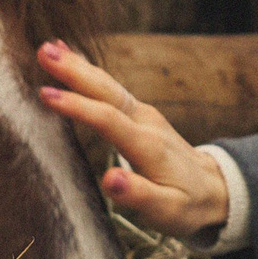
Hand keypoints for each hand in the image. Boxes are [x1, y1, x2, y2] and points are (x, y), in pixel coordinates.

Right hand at [36, 42, 232, 240]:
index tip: (46, 95)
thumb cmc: (187, 205)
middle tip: (43, 52)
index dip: (78, 107)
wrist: (214, 189)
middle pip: (107, 91)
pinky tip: (69, 58)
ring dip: (78, 66)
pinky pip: (109, 89)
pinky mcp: (139, 113)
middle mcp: (146, 122)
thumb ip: (139, 195)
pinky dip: (88, 72)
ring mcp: (143, 114)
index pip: (108, 120)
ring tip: (48, 48)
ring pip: (108, 85)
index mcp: (148, 146)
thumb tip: (109, 179)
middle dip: (75, 71)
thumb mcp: (168, 210)